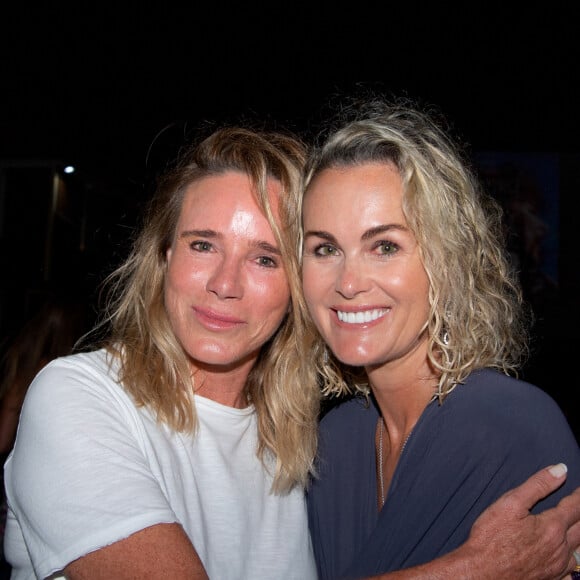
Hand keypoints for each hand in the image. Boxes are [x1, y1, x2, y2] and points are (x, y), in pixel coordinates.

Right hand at [464, 464, 579, 579]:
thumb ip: (537, 485)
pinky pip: (573, 569)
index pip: (575, 506)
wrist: (481, 573)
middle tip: (579, 504)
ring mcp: (557, 566)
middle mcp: (560, 548)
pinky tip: (571, 555)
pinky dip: (575, 558)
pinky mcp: (551, 578)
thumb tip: (560, 470)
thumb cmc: (491, 538)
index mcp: (552, 527)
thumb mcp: (510, 503)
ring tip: (578, 525)